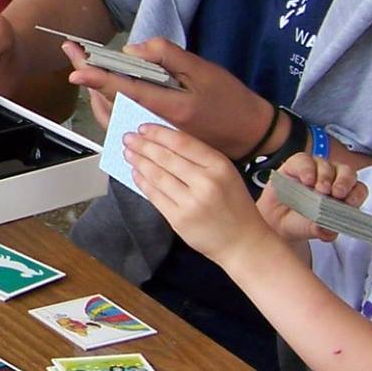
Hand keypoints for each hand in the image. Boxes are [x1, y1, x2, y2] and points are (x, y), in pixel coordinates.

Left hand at [69, 37, 274, 159]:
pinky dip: (109, 106)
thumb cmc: (230, 100)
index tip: (77, 68)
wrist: (250, 134)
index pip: (123, 91)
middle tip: (74, 54)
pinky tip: (108, 90)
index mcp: (168, 107)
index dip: (97, 78)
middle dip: (89, 78)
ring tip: (86, 67)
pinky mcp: (154, 141)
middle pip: (110, 104)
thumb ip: (167, 56)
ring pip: (112, 118)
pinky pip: (122, 125)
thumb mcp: (203, 70)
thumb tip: (132, 51)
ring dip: (96, 92)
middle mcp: (155, 126)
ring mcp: (153, 136)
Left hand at [124, 123, 274, 270]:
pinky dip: (143, 182)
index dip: (159, 134)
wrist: (243, 242)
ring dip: (139, 162)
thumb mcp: (226, 174)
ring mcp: (191, 202)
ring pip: (157, 176)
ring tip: (128, 153)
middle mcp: (206, 182)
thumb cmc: (234, 205)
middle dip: (143, 146)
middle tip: (128, 138)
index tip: (143, 128)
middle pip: (166, 158)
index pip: (183, 143)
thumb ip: (201, 158)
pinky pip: (155, 196)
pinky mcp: (179, 219)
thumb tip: (164, 141)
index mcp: (220, 166)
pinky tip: (136, 173)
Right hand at [255, 152, 367, 241]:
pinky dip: (307, 169)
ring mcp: (315, 170)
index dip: (356, 194)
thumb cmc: (300, 223)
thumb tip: (327, 230)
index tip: (349, 203)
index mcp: (343, 196)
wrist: (276, 220)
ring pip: (328, 165)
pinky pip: (305, 160)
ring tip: (317, 190)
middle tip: (336, 193)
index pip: (358, 189)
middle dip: (344, 182)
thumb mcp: (312, 230)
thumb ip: (322, 230)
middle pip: (347, 172)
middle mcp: (332, 180)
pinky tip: (306, 180)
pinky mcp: (297, 164)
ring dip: (325, 177)